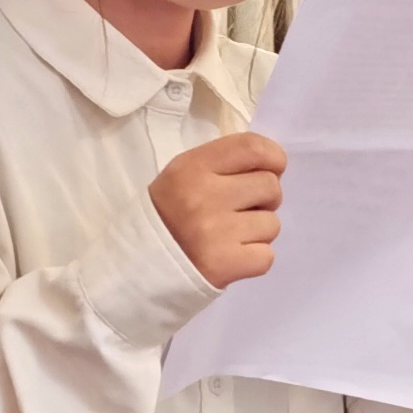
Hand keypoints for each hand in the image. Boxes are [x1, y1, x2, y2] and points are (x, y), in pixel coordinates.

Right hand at [152, 133, 284, 289]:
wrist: (138, 265)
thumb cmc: (168, 214)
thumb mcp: (183, 175)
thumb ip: (223, 164)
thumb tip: (271, 165)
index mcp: (192, 168)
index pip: (252, 147)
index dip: (274, 156)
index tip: (272, 168)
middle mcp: (204, 196)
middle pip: (270, 185)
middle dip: (264, 199)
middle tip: (242, 210)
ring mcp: (216, 233)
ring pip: (272, 224)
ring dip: (258, 231)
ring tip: (232, 235)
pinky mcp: (225, 265)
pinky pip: (267, 256)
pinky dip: (254, 258)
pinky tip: (232, 255)